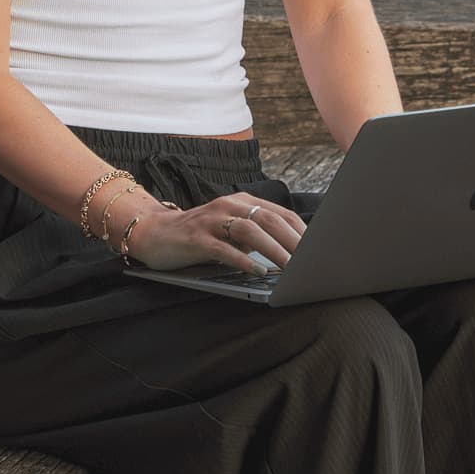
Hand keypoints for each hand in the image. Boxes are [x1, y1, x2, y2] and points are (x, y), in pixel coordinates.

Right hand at [121, 190, 306, 274]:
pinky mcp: (196, 238)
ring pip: (249, 230)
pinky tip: (257, 272)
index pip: (280, 214)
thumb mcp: (230, 232)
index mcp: (242, 202)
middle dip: (293, 241)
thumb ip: (255, 237)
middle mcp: (228, 205)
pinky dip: (243, 260)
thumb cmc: (199, 236)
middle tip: (311, 262)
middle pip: (269, 219)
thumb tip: (291, 255)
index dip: (302, 232)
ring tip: (289, 268)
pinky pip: (223, 248)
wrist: (155, 233)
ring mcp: (211, 220)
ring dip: (273, 249)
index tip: (320, 251)